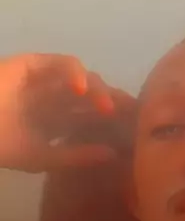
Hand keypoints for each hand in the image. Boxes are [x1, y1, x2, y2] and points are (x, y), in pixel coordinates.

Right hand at [0, 53, 135, 171]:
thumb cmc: (0, 145)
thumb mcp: (41, 157)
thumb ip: (75, 156)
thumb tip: (112, 155)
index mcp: (57, 121)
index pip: (93, 118)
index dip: (114, 122)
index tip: (135, 130)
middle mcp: (56, 99)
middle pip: (94, 97)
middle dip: (115, 103)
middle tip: (132, 114)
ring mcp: (47, 81)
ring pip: (84, 79)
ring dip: (99, 91)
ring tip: (107, 108)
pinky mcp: (35, 64)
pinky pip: (63, 63)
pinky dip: (76, 73)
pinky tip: (82, 90)